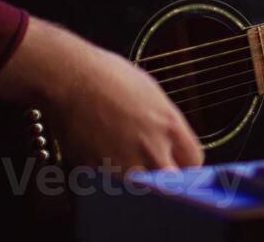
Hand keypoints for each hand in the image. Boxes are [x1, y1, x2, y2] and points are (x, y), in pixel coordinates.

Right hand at [0, 16, 202, 170]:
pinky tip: (103, 149)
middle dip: (167, 176)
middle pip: (173, 182)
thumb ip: (166, 124)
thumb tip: (170, 140)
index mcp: (169, 126)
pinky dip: (111, 172)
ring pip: (143, 185)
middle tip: (155, 164)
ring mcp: (125, 165)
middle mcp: (151, 150)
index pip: (194, 162)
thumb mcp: (152, 93)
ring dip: (137, 175)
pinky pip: (113, 181)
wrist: (69, 78)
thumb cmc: (107, 76)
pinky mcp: (100, 173)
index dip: (185, 162)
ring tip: (122, 150)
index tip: (178, 161)